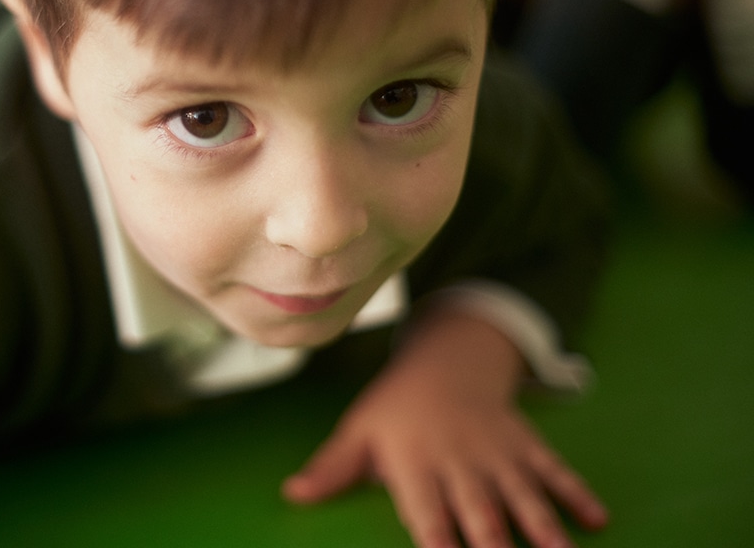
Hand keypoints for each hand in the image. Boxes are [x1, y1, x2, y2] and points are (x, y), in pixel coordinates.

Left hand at [282, 310, 608, 547]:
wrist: (445, 361)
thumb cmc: (395, 408)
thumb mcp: (359, 432)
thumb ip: (332, 468)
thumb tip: (291, 495)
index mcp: (416, 464)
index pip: (426, 516)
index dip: (436, 545)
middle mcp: (459, 462)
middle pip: (481, 513)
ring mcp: (497, 453)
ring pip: (524, 496)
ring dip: (544, 531)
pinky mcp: (526, 443)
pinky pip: (554, 469)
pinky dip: (576, 493)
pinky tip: (598, 520)